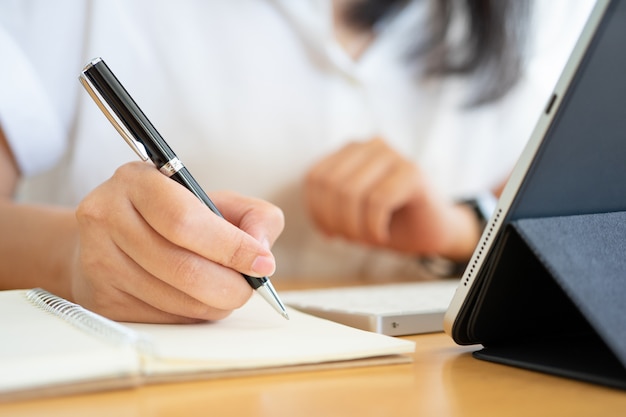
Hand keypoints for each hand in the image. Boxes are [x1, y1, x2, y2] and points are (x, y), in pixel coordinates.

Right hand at [72, 161, 283, 322]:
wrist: (110, 236)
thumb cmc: (171, 216)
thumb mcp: (214, 199)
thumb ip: (253, 215)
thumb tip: (261, 249)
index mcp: (137, 181)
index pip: (185, 221)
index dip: (231, 247)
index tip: (262, 263)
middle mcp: (108, 217)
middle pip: (182, 268)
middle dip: (230, 285)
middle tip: (250, 286)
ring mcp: (99, 261)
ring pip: (176, 300)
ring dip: (215, 304)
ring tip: (227, 291)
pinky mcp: (102, 299)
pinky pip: (163, 319)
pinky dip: (193, 315)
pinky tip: (197, 299)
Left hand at [305, 138, 479, 260]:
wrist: (433, 230)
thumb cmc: (389, 221)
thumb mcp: (350, 210)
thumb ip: (328, 202)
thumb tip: (307, 213)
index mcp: (350, 152)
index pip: (315, 177)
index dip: (317, 211)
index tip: (330, 233)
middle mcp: (369, 146)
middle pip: (331, 185)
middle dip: (336, 221)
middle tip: (353, 239)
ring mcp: (392, 155)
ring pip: (351, 192)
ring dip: (356, 227)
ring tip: (369, 238)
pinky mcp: (412, 171)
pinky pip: (377, 201)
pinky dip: (374, 227)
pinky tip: (382, 235)